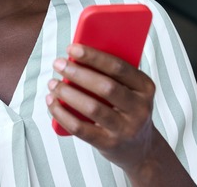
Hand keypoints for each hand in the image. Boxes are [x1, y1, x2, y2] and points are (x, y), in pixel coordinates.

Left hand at [46, 43, 155, 169]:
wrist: (140, 148)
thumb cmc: (127, 109)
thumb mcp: (130, 90)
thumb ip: (111, 75)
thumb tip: (76, 57)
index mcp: (145, 87)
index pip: (118, 67)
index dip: (93, 56)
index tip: (72, 48)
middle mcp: (139, 108)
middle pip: (105, 87)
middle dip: (77, 73)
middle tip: (58, 63)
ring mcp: (125, 129)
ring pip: (92, 108)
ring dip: (67, 93)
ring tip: (53, 83)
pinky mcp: (109, 144)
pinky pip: (81, 128)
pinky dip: (62, 114)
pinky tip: (52, 103)